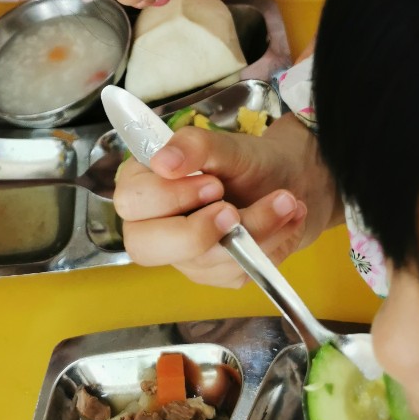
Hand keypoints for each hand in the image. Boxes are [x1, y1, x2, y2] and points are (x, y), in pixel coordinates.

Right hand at [114, 116, 334, 287]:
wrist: (287, 181)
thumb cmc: (247, 161)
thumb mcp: (226, 145)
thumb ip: (194, 146)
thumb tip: (163, 161)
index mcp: (144, 185)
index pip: (131, 202)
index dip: (168, 198)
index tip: (213, 184)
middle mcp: (154, 225)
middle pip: (145, 247)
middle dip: (196, 232)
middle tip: (234, 211)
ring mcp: (183, 255)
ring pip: (201, 262)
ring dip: (251, 232)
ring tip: (285, 201)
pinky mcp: (214, 274)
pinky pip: (233, 273)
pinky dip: (267, 246)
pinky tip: (286, 219)